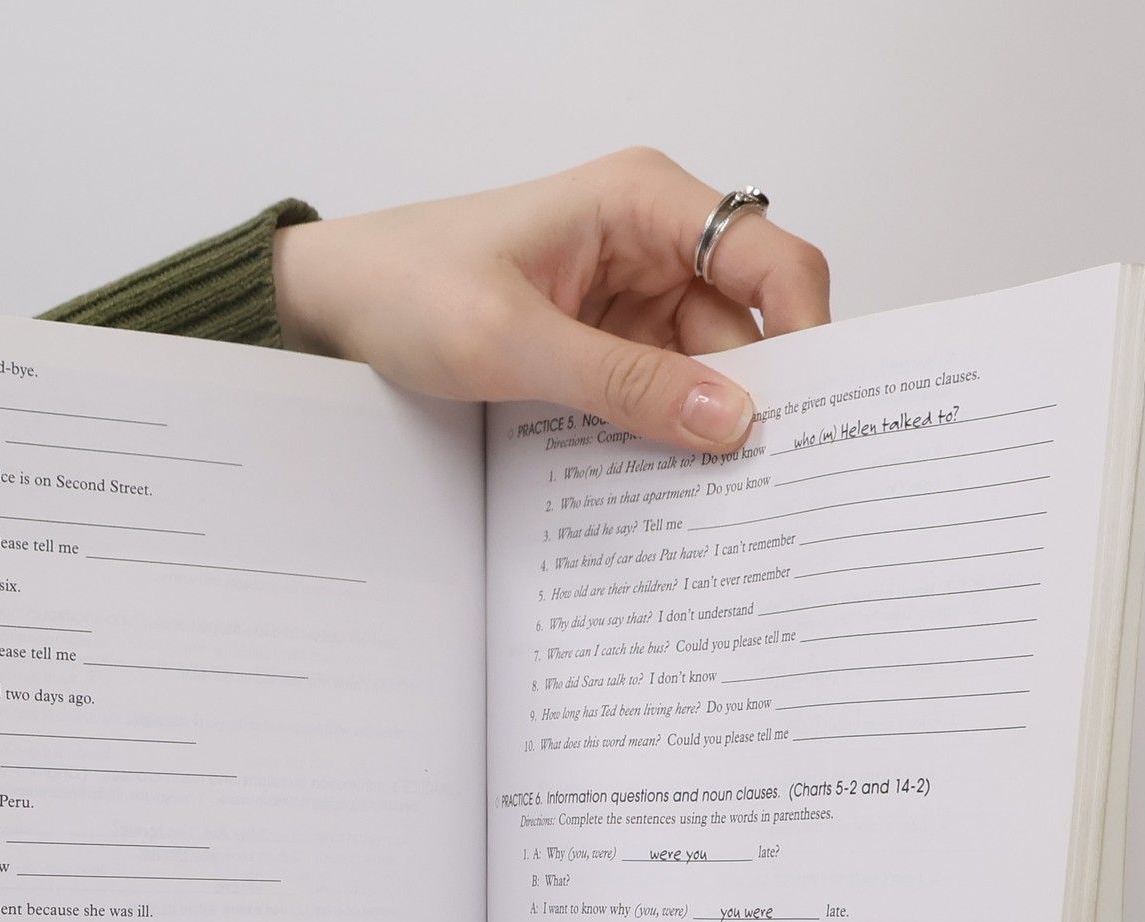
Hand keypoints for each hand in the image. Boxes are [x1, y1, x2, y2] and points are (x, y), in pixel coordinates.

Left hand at [273, 148, 829, 452]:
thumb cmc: (405, 288)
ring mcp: (628, 296)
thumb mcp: (511, 343)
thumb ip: (622, 384)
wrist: (335, 304)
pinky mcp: (603, 344)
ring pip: (703, 370)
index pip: (766, 256)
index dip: (805, 330)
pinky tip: (663, 483)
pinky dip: (661, 436)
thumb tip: (729, 421)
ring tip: (711, 498)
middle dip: (754, 398)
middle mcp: (649, 241)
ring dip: (702, 428)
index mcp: (641, 201)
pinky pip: (657, 393)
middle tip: (766, 482)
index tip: (809, 413)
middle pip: (744, 326)